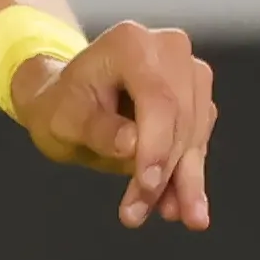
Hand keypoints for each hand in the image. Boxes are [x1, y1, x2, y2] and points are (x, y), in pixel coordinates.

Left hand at [12, 21, 215, 229]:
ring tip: (170, 215)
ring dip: (183, 180)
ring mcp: (187, 72)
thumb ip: (99, 130)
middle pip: (180, 119)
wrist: (67, 101)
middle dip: (165, 172)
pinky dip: (187, 175)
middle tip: (140, 213)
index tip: (148, 185)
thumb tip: (134, 146)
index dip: (157, 146)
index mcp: (131, 43)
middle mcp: (168, 49)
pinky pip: (198, 141)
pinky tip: (178, 205)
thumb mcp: (65, 119)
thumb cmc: (61, 105)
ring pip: (194, 134)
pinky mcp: (197, 98)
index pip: (157, 100)